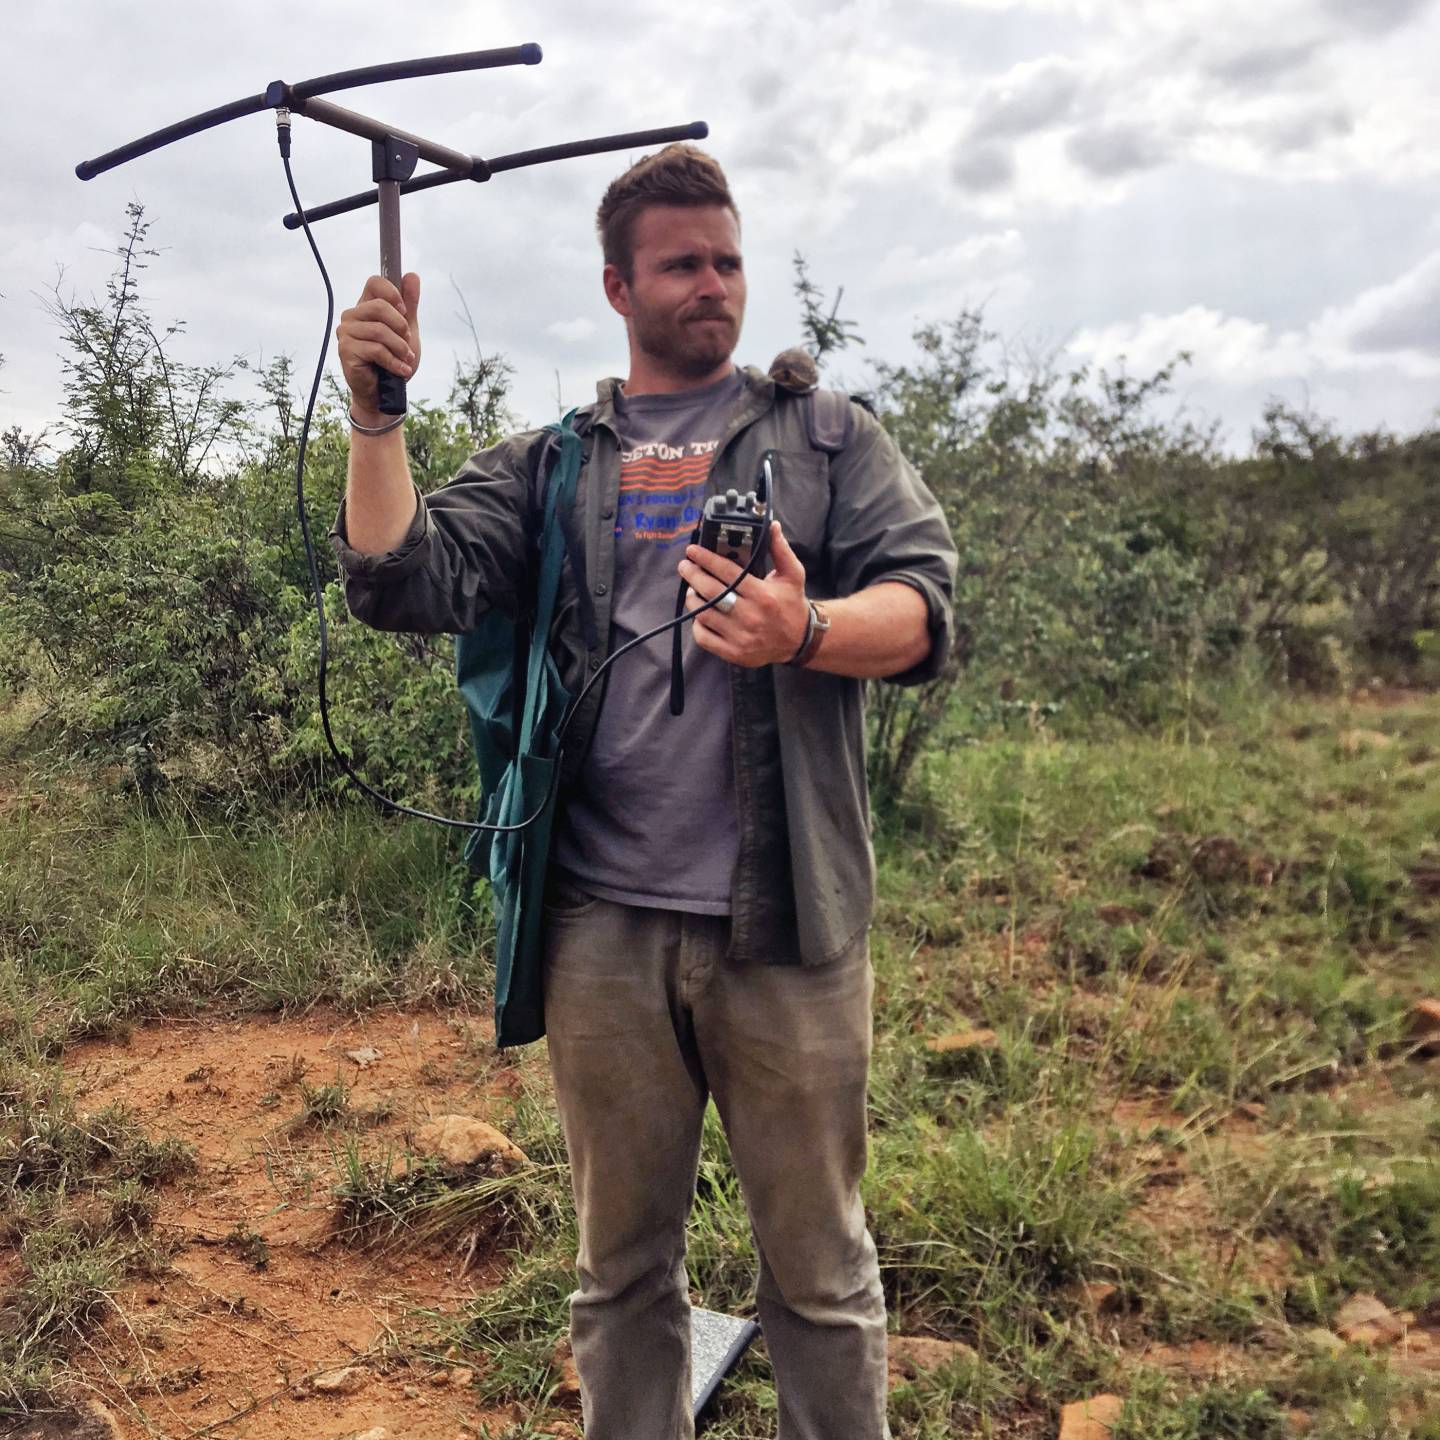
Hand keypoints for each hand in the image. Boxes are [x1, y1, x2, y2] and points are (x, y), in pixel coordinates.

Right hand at [337, 273, 421, 421]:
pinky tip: (401, 370)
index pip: (374, 282)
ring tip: (406, 360)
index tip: (404, 311)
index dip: (392, 293)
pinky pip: (375, 349)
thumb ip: (409, 305)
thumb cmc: (393, 360)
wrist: (385, 393)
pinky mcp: (346, 350)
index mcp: (366, 306)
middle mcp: (352, 316)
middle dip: (400, 326)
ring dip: (400, 348)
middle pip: (378, 306)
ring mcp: (346, 333)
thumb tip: (412, 275)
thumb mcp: (407, 331)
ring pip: (379, 330)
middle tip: (408, 342)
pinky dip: (394, 361)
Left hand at [678, 522, 810, 667]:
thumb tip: (772, 526)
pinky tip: (700, 614)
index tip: (692, 551)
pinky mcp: (734, 653)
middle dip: (693, 575)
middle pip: (710, 592)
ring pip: (703, 614)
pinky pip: (704, 637)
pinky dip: (697, 624)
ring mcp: (740, 637)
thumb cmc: (792, 604)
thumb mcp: (792, 575)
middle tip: (685, 566)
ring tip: (692, 588)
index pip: (727, 573)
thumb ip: (780, 550)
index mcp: (763, 595)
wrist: (799, 641)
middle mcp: (750, 616)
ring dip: (693, 598)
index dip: (706, 559)